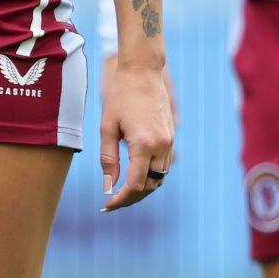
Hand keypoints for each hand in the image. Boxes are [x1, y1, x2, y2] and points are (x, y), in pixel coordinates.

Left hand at [99, 56, 174, 212]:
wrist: (142, 71)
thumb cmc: (120, 96)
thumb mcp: (107, 127)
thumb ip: (108, 159)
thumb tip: (108, 187)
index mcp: (143, 144)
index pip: (134, 185)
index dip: (120, 200)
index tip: (107, 206)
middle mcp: (161, 146)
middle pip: (149, 186)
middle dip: (131, 198)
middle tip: (112, 203)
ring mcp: (169, 142)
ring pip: (159, 178)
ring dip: (142, 189)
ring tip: (122, 192)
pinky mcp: (171, 137)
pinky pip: (163, 166)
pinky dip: (150, 176)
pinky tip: (135, 175)